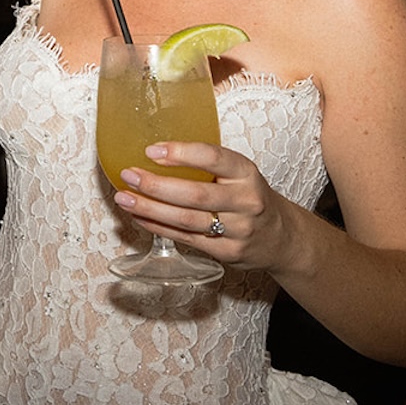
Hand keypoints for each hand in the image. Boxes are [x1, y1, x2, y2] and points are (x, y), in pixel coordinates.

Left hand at [112, 139, 294, 270]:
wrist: (280, 237)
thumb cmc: (249, 196)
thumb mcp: (239, 173)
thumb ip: (208, 164)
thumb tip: (155, 152)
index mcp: (247, 173)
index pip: (214, 158)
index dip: (181, 153)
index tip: (151, 150)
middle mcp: (245, 201)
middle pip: (195, 194)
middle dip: (156, 185)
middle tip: (129, 175)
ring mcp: (238, 230)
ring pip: (186, 220)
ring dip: (150, 209)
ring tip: (125, 198)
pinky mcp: (226, 253)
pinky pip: (185, 238)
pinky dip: (158, 227)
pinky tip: (139, 216)